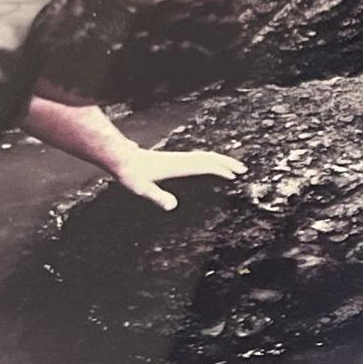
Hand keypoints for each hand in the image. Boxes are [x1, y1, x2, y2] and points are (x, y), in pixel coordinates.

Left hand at [114, 147, 247, 210]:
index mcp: (178, 166)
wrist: (120, 157)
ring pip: (203, 157)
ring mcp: (176, 158)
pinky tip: (208, 167)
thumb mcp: (142, 188)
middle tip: (242, 169)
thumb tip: (173, 206)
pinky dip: (207, 162)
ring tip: (230, 167)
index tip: (235, 175)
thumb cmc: (131, 173)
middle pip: (208, 158)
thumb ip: (157, 196)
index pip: (204, 165)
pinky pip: (195, 159)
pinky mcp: (171, 160)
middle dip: (226, 163)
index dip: (221, 169)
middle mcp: (179, 160)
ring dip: (219, 161)